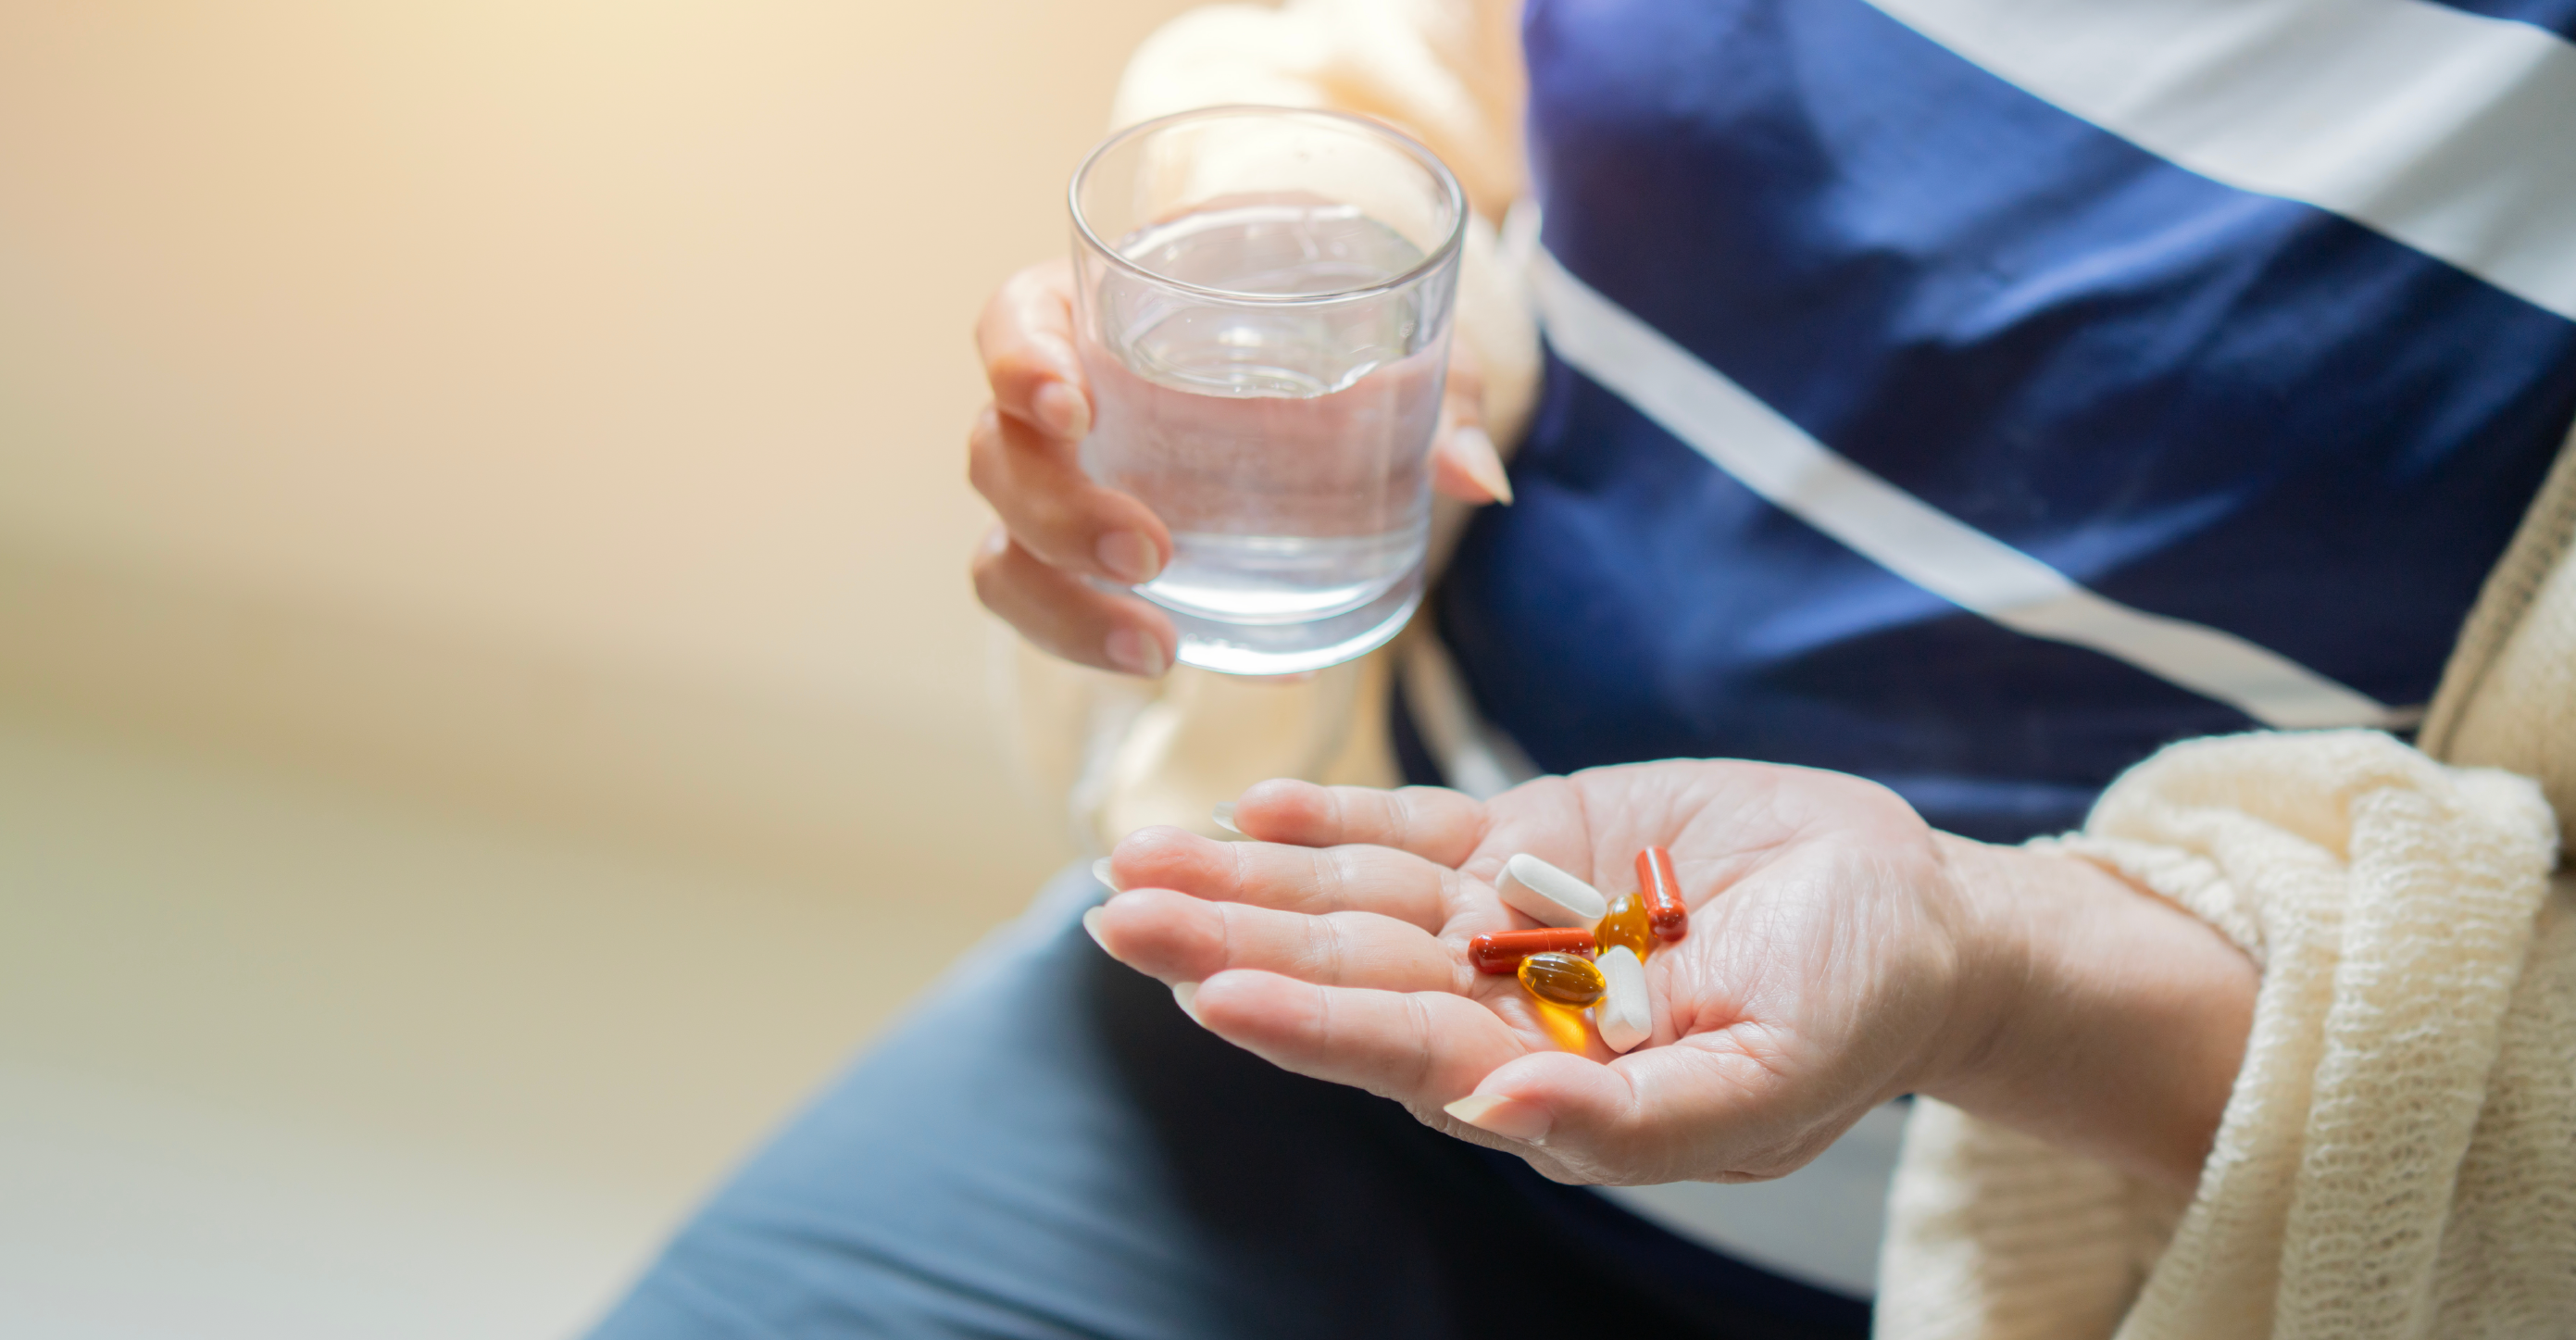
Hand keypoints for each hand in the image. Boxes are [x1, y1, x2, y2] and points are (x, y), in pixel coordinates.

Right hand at [966, 258, 1511, 677]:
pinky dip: (1107, 645)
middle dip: (1057, 512)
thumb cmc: (1341, 326)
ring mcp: (1065, 492)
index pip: (1012, 322)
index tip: (1072, 405)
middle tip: (1153, 553)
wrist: (1335, 381)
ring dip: (1062, 606)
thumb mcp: (1394, 336)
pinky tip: (1207, 665)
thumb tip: (1475, 479)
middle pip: (996, 455)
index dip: (1019, 362)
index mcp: (1102, 309)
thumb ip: (1440, 392)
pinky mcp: (1089, 567)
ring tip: (1159, 647)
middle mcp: (1060, 405)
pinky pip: (1061, 614)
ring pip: (1004, 552)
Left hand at [1089, 762, 2253, 1188]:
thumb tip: (1501, 1117)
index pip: (1395, 1049)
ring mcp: (1504, 920)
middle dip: (1229, 940)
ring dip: (1250, 877)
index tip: (1202, 988)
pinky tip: (1256, 807)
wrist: (1914, 913)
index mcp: (1544, 1078)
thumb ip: (1632, 1119)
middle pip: (1343, 967)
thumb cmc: (1855, 1012)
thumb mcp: (1767, 1083)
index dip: (1301, 1019)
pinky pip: (1412, 829)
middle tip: (1116, 908)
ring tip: (1140, 854)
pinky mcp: (1526, 842)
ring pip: (1354, 895)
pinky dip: (1334, 817)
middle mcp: (1499, 1004)